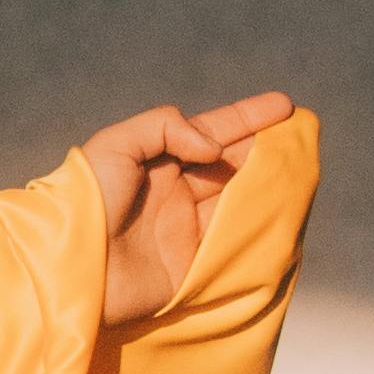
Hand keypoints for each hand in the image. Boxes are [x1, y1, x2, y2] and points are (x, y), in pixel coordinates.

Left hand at [79, 91, 295, 327]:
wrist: (71, 268)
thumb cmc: (85, 202)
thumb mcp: (114, 146)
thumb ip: (165, 128)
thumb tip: (213, 148)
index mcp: (156, 162)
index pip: (212, 132)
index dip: (248, 119)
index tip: (286, 105)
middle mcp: (175, 193)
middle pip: (233, 165)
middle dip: (266, 149)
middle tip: (301, 136)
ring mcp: (186, 230)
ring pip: (240, 200)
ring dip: (270, 184)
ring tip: (303, 165)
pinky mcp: (194, 266)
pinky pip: (236, 242)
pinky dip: (261, 225)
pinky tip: (287, 208)